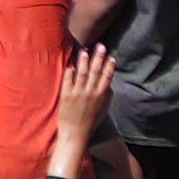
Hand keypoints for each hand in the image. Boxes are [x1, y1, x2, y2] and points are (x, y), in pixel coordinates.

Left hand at [53, 41, 116, 155]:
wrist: (75, 133)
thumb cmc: (90, 122)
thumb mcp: (103, 110)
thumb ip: (107, 97)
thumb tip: (109, 84)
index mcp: (101, 97)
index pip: (106, 78)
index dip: (109, 67)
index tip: (111, 57)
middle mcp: (90, 93)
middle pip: (95, 72)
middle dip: (99, 58)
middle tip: (101, 46)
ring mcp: (78, 93)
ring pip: (82, 73)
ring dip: (84, 61)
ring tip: (85, 50)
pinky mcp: (66, 94)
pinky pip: (68, 79)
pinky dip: (70, 70)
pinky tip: (71, 62)